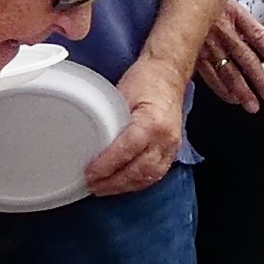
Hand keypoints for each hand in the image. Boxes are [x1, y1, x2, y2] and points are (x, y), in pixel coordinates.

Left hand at [89, 60, 191, 195]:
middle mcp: (165, 139)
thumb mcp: (122, 94)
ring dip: (124, 186)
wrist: (170, 74)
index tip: (89, 173)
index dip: (107, 166)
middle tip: (92, 186)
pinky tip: (123, 184)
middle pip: (138, 170)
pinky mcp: (173, 151)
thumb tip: (91, 141)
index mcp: (152, 122)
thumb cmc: (146, 80)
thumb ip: (111, 119)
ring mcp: (172, 147)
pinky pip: (156, 174)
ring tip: (103, 189)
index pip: (127, 151)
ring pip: (148, 177)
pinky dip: (137, 182)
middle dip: (113, 182)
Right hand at [199, 4, 263, 104]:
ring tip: (252, 104)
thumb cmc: (211, 7)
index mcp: (235, 14)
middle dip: (259, 78)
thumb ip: (251, 30)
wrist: (184, 2)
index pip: (258, 34)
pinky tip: (232, 98)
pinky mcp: (194, 54)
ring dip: (241, 90)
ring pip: (226, 70)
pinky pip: (209, 75)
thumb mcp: (232, 8)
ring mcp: (206, 42)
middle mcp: (221, 29)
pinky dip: (221, 89)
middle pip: (244, 56)